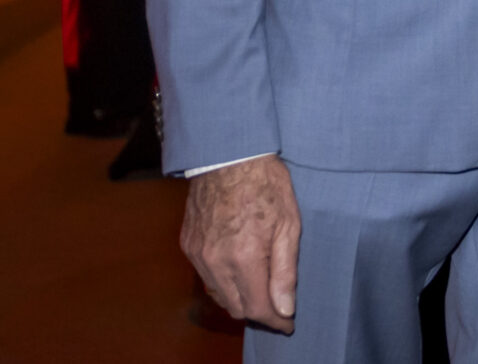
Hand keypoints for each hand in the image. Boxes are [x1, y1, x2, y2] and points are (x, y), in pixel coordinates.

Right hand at [182, 154, 300, 332]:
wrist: (228, 154)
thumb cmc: (265, 183)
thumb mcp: (289, 224)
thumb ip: (285, 271)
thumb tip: (285, 308)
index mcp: (243, 257)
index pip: (257, 307)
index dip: (276, 320)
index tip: (288, 323)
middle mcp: (215, 261)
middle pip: (236, 308)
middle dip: (259, 312)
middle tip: (279, 307)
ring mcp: (198, 254)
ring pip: (218, 295)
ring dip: (239, 298)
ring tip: (261, 289)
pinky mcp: (188, 245)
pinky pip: (206, 277)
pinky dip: (223, 282)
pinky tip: (239, 270)